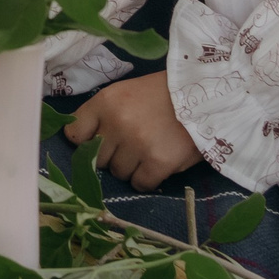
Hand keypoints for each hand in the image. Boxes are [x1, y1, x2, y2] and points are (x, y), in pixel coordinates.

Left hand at [63, 71, 202, 190]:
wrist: (203, 97)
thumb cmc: (159, 96)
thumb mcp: (124, 94)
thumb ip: (102, 115)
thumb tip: (83, 143)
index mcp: (105, 102)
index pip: (75, 133)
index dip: (84, 141)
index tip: (96, 142)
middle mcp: (117, 123)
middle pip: (97, 157)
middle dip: (110, 156)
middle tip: (130, 146)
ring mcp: (137, 144)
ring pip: (118, 173)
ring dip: (130, 168)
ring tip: (147, 153)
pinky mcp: (158, 162)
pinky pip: (140, 184)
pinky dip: (147, 179)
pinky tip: (157, 165)